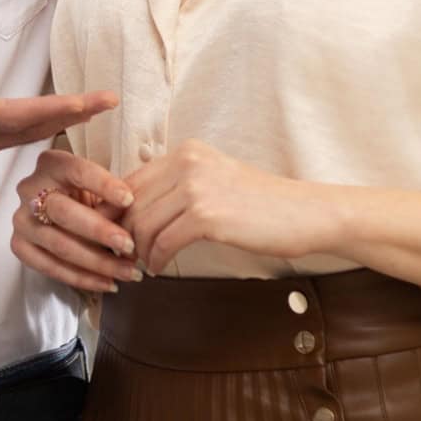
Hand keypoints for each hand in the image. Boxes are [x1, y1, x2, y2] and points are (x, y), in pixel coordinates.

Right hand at [0, 44, 117, 194]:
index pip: (18, 114)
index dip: (55, 107)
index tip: (88, 102)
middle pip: (36, 125)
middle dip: (74, 112)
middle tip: (111, 100)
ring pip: (31, 132)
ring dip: (64, 119)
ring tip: (96, 107)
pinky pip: (21, 137)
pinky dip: (46, 126)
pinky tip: (61, 120)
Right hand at [10, 148, 141, 293]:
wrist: (59, 207)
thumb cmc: (86, 194)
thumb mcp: (99, 187)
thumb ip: (112, 198)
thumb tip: (133, 217)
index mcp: (51, 164)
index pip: (76, 171)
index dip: (103, 185)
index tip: (129, 199)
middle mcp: (30, 189)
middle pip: (63, 212)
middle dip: (99, 231)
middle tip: (129, 245)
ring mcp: (22, 219)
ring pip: (58, 245)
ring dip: (97, 262)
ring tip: (128, 272)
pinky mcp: (20, 245)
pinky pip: (49, 267)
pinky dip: (81, 278)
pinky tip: (107, 283)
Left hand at [124, 141, 331, 272]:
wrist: (305, 213)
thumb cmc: (261, 204)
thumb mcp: (215, 181)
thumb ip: (179, 186)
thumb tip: (137, 208)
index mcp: (187, 152)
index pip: (133, 179)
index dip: (118, 210)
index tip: (115, 232)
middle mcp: (188, 163)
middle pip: (132, 202)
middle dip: (123, 232)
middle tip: (124, 254)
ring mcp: (196, 187)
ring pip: (143, 224)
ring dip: (138, 249)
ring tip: (143, 263)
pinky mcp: (206, 216)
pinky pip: (163, 242)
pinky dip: (156, 259)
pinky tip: (159, 268)